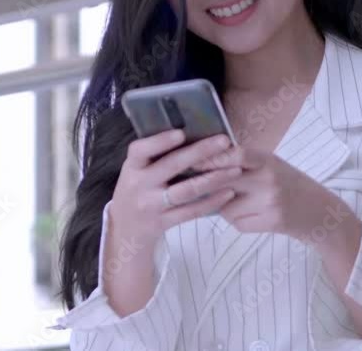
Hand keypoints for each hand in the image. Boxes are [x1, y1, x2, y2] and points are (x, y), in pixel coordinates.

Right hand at [108, 130, 240, 244]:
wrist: (127, 229)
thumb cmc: (138, 190)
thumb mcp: (136, 171)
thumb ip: (154, 156)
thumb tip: (190, 132)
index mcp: (132, 167)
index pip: (140, 150)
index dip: (160, 141)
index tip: (181, 133)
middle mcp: (139, 185)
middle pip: (172, 165)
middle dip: (200, 152)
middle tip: (224, 141)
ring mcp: (152, 205)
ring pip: (186, 190)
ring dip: (213, 179)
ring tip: (235, 170)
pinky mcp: (164, 222)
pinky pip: (191, 211)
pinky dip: (211, 202)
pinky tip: (228, 193)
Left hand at [195, 146, 353, 240]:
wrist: (320, 211)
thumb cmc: (287, 184)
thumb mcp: (269, 165)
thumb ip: (241, 162)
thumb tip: (198, 163)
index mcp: (266, 159)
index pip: (234, 154)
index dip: (210, 157)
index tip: (189, 159)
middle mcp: (269, 177)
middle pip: (224, 181)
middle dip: (204, 184)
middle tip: (188, 185)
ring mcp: (271, 200)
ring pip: (226, 206)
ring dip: (223, 207)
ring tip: (239, 203)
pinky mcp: (273, 221)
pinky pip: (237, 223)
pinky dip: (237, 221)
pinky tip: (252, 216)